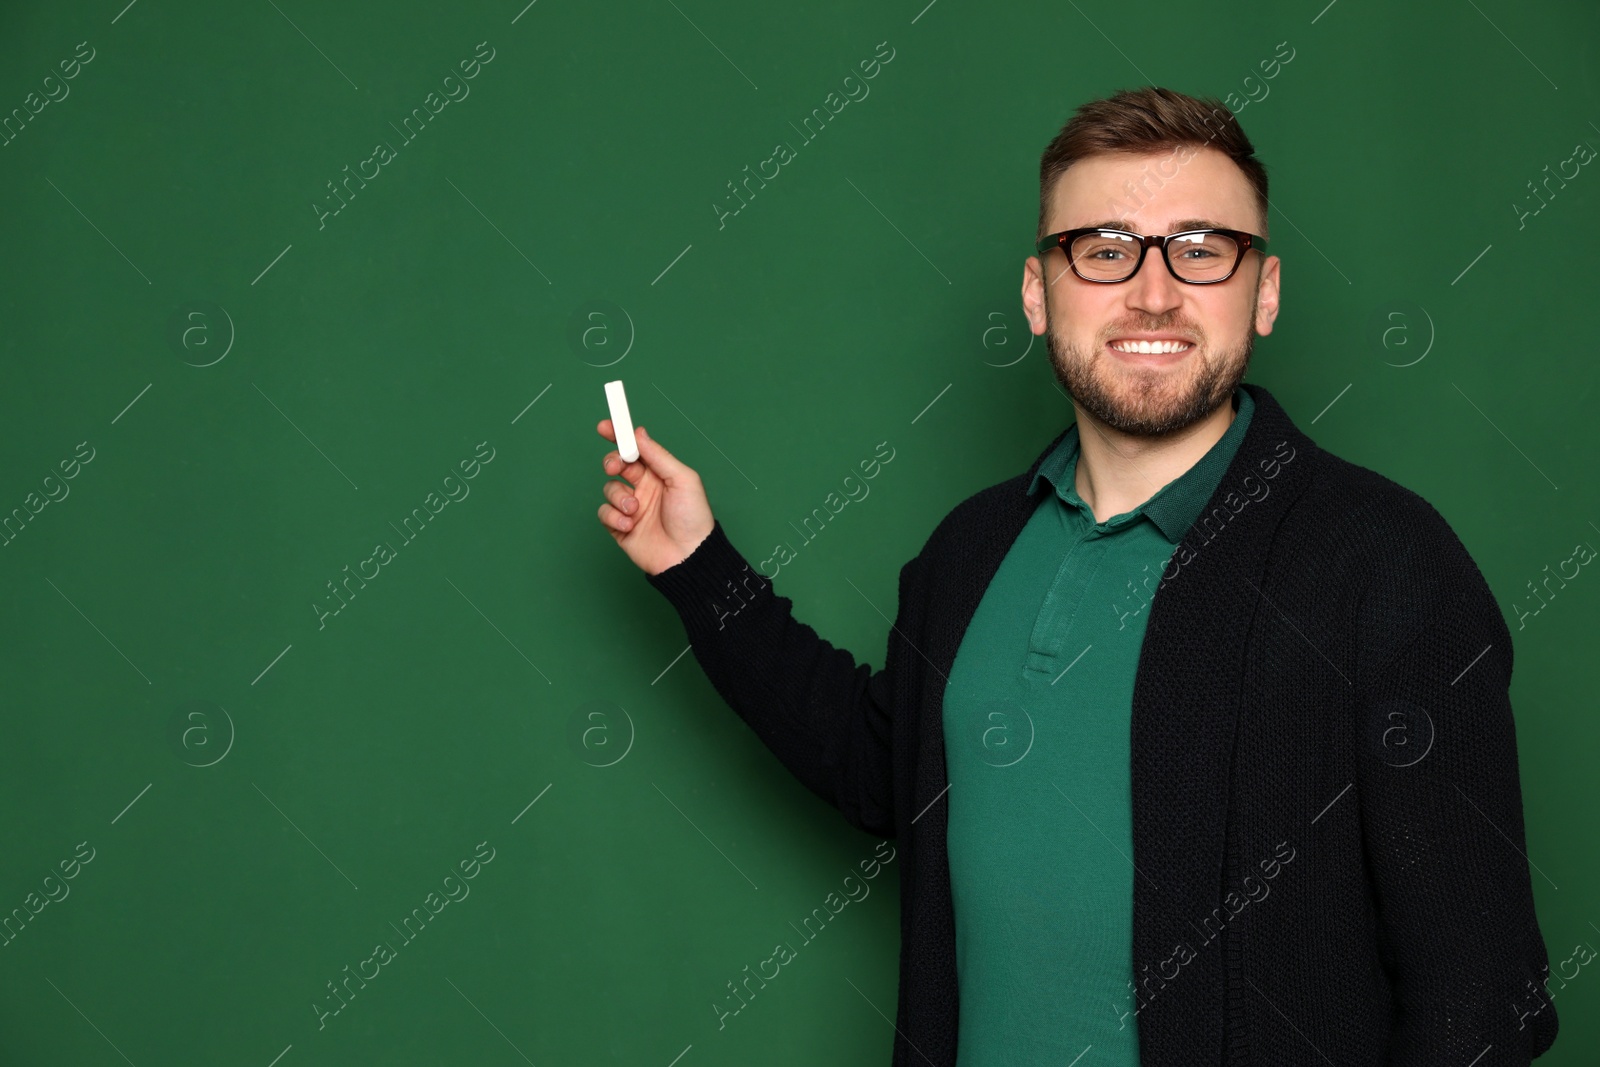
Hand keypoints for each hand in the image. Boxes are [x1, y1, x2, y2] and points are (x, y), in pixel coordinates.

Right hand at [596, 420, 714, 575]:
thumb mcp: (682, 479)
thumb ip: (658, 456)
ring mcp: (631, 507)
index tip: (605, 426)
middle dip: (612, 462)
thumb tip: (639, 433)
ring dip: (619, 497)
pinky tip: (630, 525)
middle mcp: (643, 488)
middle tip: (615, 467)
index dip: (619, 436)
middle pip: (617, 465)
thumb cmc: (693, 517)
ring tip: (635, 510)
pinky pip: (604, 513)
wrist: (689, 557)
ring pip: (609, 489)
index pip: (635, 449)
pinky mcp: (620, 527)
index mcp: (659, 473)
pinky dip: (614, 517)